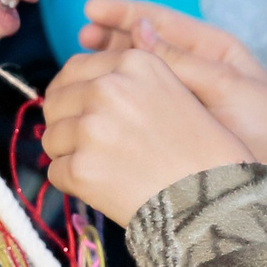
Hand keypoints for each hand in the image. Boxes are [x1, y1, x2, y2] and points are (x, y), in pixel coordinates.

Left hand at [43, 48, 252, 224]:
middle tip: (89, 146)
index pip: (75, 69)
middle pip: (56, 101)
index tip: (82, 112)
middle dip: (66, 123)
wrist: (216, 202)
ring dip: (69, 155)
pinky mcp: (81, 168)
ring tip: (104, 169)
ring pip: (51, 138)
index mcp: (134, 64)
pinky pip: (55, 173)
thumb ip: (133, 81)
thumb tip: (85, 85)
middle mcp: (108, 88)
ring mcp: (91, 128)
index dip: (75, 94)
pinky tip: (104, 189)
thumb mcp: (178, 92)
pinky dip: (73, 184)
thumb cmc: (206, 153)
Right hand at [79, 0, 266, 178]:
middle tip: (81, 39)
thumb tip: (139, 31)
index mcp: (209, 49)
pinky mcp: (171, 124)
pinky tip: (95, 103)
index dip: (123, 13)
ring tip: (80, 66)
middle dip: (108, 39)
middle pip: (141, 44)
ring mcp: (179, 96)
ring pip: (134, 74)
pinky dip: (116, 101)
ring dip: (106, 69)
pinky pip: (139, 105)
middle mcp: (190, 68)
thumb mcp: (228, 87)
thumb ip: (184, 62)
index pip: (159, 21)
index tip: (92, 9)